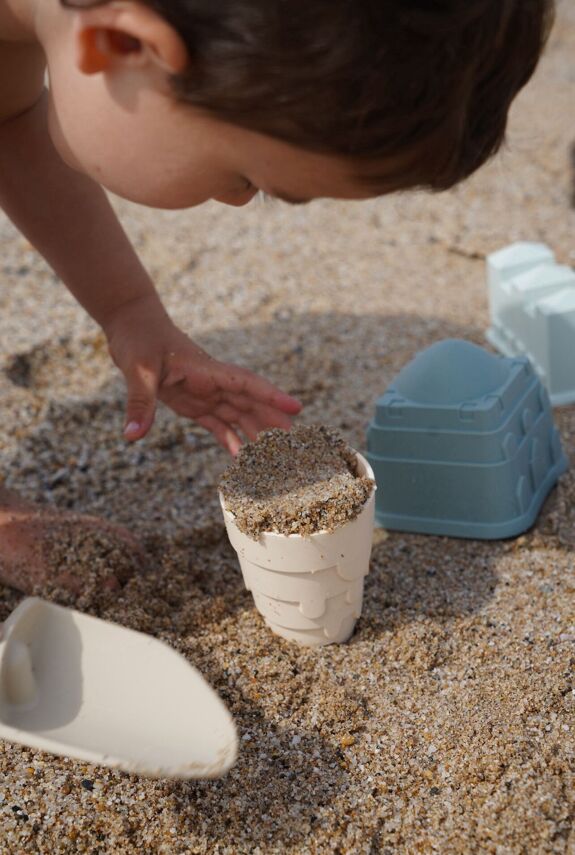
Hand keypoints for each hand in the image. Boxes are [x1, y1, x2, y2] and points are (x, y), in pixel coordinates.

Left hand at [104, 295, 301, 454]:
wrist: (131, 323)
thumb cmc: (138, 337)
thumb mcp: (138, 369)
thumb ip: (139, 402)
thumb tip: (132, 435)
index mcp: (207, 370)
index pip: (246, 383)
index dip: (271, 396)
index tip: (296, 408)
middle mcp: (211, 382)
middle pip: (249, 403)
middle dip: (271, 421)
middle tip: (293, 444)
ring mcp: (203, 392)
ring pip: (237, 415)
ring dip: (254, 433)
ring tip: (271, 458)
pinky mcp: (191, 402)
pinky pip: (216, 423)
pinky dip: (229, 438)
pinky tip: (239, 457)